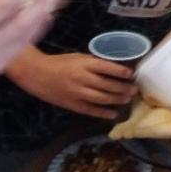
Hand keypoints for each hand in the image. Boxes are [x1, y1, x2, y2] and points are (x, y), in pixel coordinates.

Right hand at [7, 49, 136, 119]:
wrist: (36, 74)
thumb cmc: (59, 63)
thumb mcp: (78, 57)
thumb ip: (94, 63)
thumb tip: (113, 67)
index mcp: (84, 64)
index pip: (107, 68)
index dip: (121, 72)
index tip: (132, 74)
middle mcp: (82, 79)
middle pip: (107, 85)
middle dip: (123, 88)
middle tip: (134, 89)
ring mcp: (77, 93)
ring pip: (102, 98)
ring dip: (117, 100)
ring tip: (128, 99)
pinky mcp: (72, 104)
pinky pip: (90, 110)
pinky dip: (103, 113)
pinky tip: (114, 114)